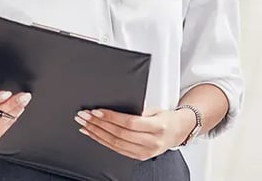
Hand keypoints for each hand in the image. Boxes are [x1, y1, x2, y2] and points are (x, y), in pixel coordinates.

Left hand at [74, 107, 195, 160]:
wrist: (177, 132)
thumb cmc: (165, 118)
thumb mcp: (155, 108)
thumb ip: (137, 108)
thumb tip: (114, 104)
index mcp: (157, 127)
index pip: (129, 123)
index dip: (111, 117)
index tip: (96, 110)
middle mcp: (152, 142)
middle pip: (119, 134)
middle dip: (98, 124)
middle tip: (84, 115)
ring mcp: (145, 152)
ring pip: (115, 144)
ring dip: (96, 133)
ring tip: (84, 124)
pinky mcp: (139, 156)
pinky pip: (117, 149)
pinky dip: (102, 141)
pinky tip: (92, 134)